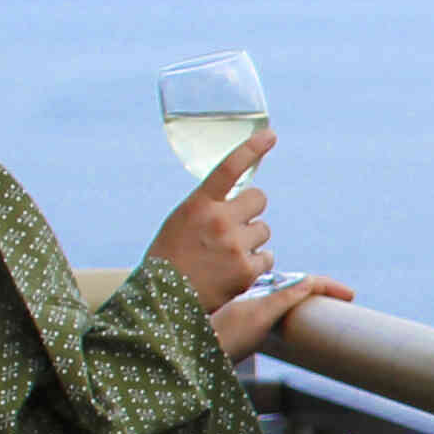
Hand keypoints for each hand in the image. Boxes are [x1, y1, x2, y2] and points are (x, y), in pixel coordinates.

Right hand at [150, 124, 274, 306]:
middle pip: (259, 199)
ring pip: (263, 230)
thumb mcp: (182, 221)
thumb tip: (241, 198)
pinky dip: (255, 264)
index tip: (270, 135)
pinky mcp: (247, 271)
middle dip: (250, 210)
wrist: (163, 299)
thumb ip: (209, 207)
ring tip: (226, 255)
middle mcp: (219, 220)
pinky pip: (267, 257)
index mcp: (199, 204)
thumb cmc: (170, 256)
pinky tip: (233, 271)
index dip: (252, 148)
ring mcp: (235, 246)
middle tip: (234, 226)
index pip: (229, 168)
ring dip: (251, 240)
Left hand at [213, 270, 347, 362]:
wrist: (194, 355)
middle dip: (320, 289)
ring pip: (286, 298)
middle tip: (344, 298)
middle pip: (295, 287)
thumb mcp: (259, 315)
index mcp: (263, 294)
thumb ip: (284, 297)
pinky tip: (295, 320)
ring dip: (308, 297)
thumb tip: (309, 280)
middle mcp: (257, 300)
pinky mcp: (247, 328)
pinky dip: (294, 310)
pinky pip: (278, 312)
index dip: (327, 286)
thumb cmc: (225, 337)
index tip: (350, 295)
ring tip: (326, 305)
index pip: (303, 282)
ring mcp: (251, 313)